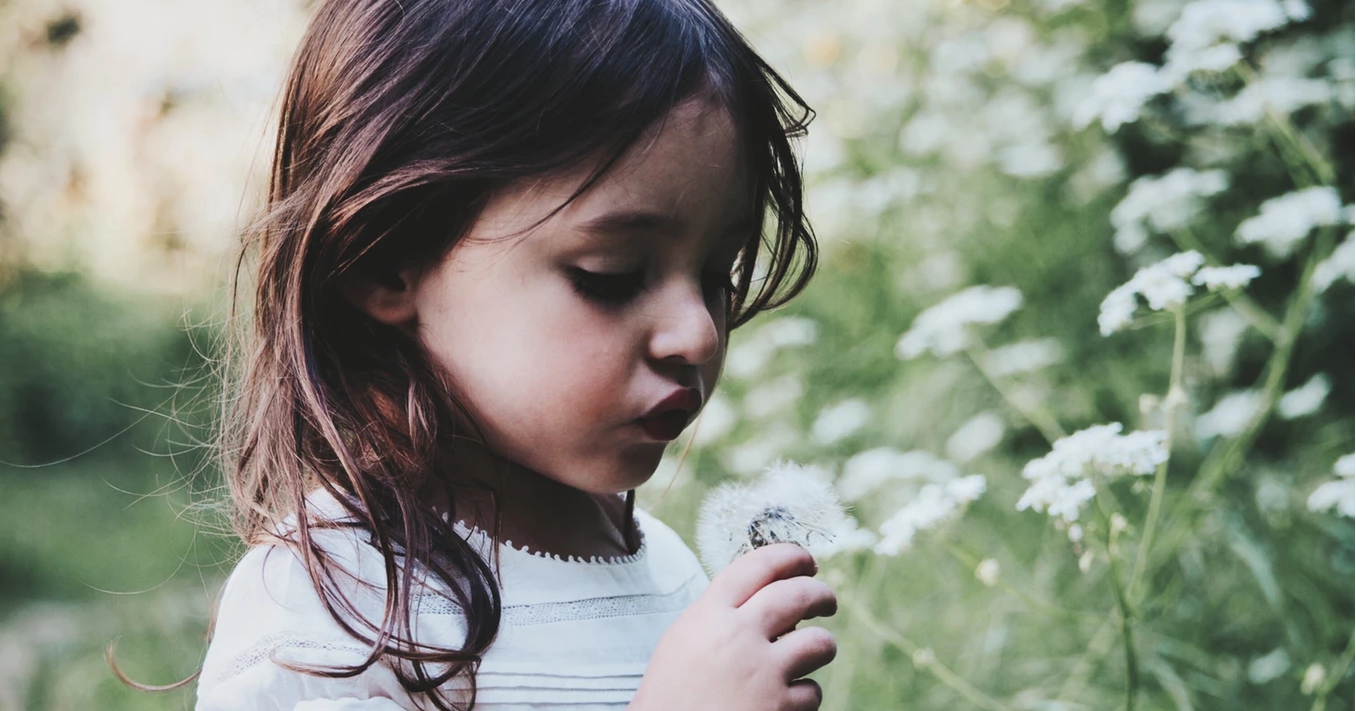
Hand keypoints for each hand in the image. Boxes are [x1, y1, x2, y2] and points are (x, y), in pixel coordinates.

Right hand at [630, 543, 837, 710]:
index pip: (759, 565)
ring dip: (821, 646)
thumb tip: (765, 599)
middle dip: (821, 594)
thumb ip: (719, 616)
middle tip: (826, 601)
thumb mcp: (682, 642)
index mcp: (710, 615)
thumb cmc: (670, 697)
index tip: (805, 560)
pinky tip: (787, 699)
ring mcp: (763, 672)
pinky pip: (812, 691)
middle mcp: (739, 636)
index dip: (790, 556)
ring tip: (813, 653)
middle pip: (798, 594)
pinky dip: (803, 696)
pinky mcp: (780, 707)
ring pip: (820, 643)